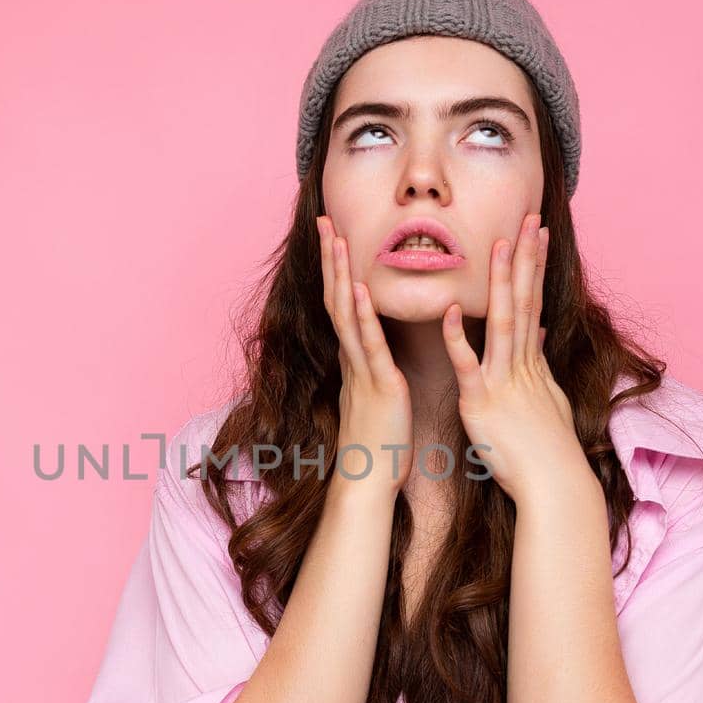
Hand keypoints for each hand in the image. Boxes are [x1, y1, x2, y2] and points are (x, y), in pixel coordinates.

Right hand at [317, 215, 412, 495]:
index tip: (334, 236)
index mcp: (356, 359)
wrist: (368, 481)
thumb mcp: (376, 397)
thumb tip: (374, 352)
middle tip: (324, 221)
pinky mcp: (379, 386)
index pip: (343, 304)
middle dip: (330, 258)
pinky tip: (360, 288)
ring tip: (336, 239)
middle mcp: (353, 359)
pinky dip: (363, 315)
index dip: (336, 269)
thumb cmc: (378, 444)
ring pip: (347, 313)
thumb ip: (374, 370)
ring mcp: (363, 370)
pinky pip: (369, 345)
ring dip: (341, 274)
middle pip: (337, 297)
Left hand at [440, 213, 586, 504]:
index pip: (533, 302)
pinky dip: (459, 339)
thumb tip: (538, 338)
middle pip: (524, 301)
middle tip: (528, 218)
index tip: (534, 233)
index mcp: (530, 363)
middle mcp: (519, 364)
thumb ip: (539, 366)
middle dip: (525, 258)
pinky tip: (450, 312)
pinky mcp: (482, 402)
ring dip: (499, 283)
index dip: (533, 266)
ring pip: (502, 323)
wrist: (552, 484)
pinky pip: (469, 366)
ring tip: (498, 245)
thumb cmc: (546, 449)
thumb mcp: (547, 401)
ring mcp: (502, 381)